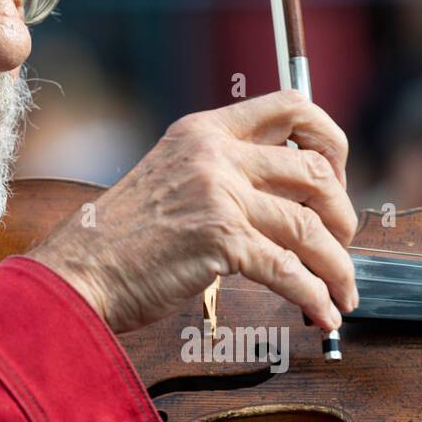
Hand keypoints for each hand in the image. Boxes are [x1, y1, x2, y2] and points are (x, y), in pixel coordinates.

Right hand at [25, 90, 359, 334]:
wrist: (78, 272)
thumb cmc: (120, 238)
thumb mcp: (171, 178)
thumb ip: (222, 172)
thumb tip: (292, 196)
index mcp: (203, 130)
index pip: (292, 106)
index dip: (331, 140)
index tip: (336, 179)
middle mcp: (214, 153)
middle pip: (316, 171)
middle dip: (343, 216)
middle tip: (339, 246)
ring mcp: (218, 194)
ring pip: (312, 227)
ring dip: (338, 268)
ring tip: (341, 295)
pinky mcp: (221, 240)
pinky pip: (292, 271)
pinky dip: (316, 298)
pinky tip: (321, 316)